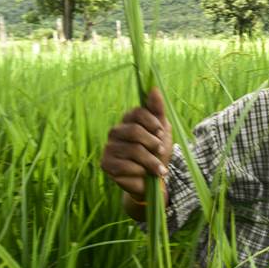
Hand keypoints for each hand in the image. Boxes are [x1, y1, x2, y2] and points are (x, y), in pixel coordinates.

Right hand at [100, 87, 172, 202]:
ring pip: (133, 150)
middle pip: (135, 131)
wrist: (153, 180)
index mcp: (128, 120)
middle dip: (153, 144)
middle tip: (161, 152)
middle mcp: (115, 131)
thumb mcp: (162, 131)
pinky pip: (125, 166)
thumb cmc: (158, 153)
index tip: (161, 133)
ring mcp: (108, 147)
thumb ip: (158, 110)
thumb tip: (154, 88)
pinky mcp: (106, 164)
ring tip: (159, 170)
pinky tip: (144, 175)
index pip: (138, 112)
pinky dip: (140, 172)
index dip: (152, 123)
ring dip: (151, 162)